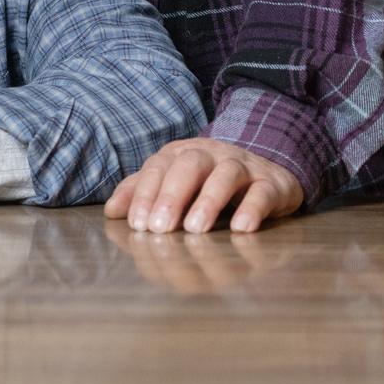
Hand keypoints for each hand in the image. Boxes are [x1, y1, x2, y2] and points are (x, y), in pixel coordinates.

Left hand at [103, 137, 302, 234]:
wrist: (267, 171)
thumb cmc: (209, 182)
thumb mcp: (175, 183)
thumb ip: (142, 193)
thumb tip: (111, 211)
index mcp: (182, 153)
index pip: (159, 167)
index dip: (145, 194)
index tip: (137, 225)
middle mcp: (212, 154)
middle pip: (190, 164)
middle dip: (172, 195)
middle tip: (160, 228)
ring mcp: (244, 166)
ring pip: (227, 174)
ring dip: (209, 200)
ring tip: (195, 229)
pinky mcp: (272, 183)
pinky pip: (263, 191)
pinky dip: (252, 208)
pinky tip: (241, 228)